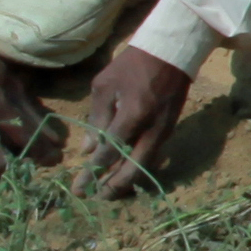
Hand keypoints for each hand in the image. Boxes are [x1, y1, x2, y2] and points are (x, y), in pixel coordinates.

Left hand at [79, 44, 194, 198]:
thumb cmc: (132, 64)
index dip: (92, 173)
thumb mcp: (105, 85)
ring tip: (108, 190)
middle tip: (97, 198)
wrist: (171, 52)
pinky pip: (150, 155)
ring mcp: (163, 131)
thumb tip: (89, 148)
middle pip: (132, 169)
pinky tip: (124, 172)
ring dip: (126, 179)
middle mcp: (151, 130)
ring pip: (144, 165)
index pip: (109, 153)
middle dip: (114, 187)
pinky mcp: (168, 129)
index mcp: (132, 116)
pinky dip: (137, 166)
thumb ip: (96, 118)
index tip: (79, 188)